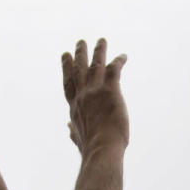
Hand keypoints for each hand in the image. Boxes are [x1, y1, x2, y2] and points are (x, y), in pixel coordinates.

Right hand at [62, 38, 128, 152]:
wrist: (101, 149)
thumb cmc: (91, 149)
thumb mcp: (78, 139)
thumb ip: (73, 131)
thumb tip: (68, 128)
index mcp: (74, 107)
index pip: (69, 84)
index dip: (66, 68)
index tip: (65, 56)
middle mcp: (82, 96)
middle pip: (78, 70)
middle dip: (79, 55)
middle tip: (80, 42)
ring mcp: (94, 91)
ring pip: (95, 65)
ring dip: (98, 51)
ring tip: (101, 41)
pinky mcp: (110, 91)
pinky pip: (114, 70)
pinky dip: (118, 61)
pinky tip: (123, 56)